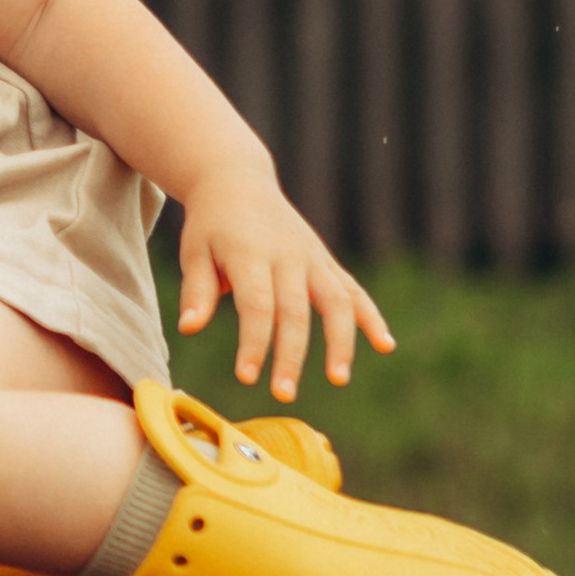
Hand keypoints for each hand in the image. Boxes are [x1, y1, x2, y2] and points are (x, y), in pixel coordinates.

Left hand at [177, 164, 394, 400]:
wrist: (238, 180)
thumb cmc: (211, 224)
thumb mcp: (194, 251)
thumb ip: (195, 291)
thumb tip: (188, 329)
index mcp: (250, 253)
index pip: (257, 305)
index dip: (255, 342)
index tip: (247, 377)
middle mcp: (287, 255)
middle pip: (295, 311)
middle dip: (292, 355)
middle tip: (284, 394)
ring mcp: (312, 257)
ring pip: (336, 301)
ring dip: (341, 341)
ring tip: (339, 380)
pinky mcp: (325, 261)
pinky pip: (353, 290)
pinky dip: (371, 317)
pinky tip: (386, 345)